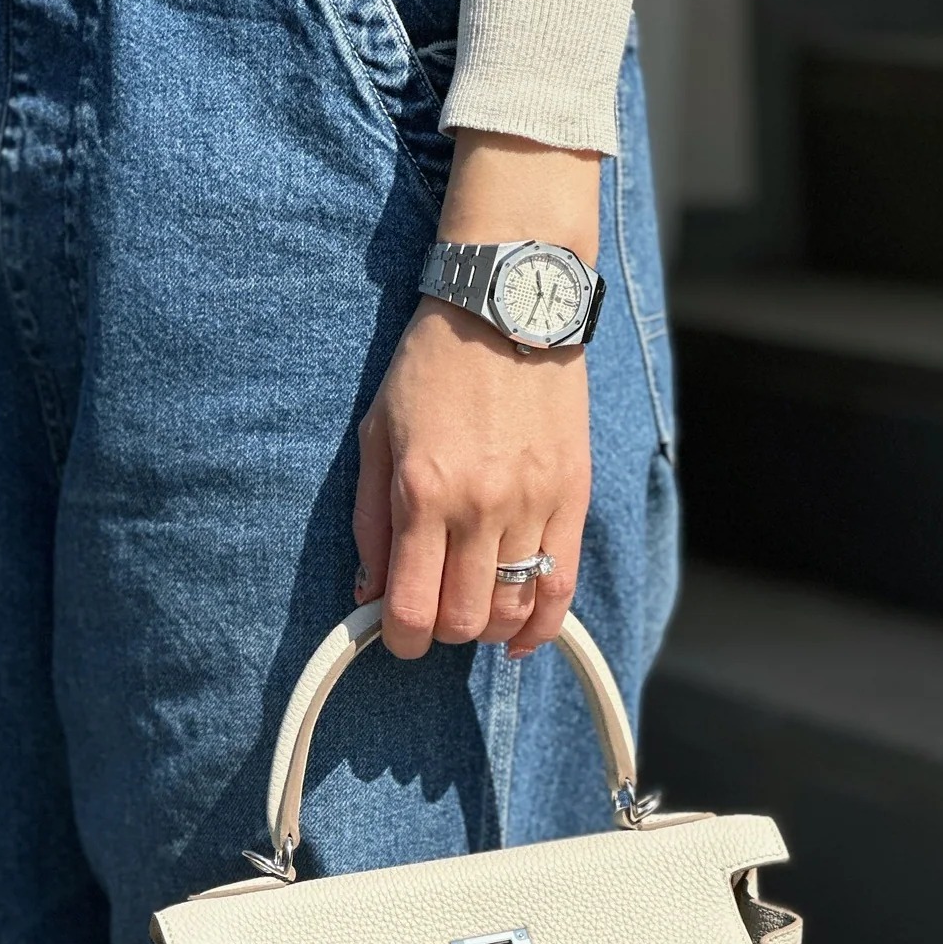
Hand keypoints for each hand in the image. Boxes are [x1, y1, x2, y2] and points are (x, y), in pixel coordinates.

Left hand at [354, 132, 600, 660]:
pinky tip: (520, 634)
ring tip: (473, 607)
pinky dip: (541, 625)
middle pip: (464, 622)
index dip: (398, 639)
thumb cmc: (433, 365)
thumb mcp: (376, 435)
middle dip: (441, 632)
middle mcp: (480, 506)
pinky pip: (563, 585)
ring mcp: (533, 503)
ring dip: (488, 627)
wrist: (508, 304)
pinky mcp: (572, 496)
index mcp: (423, 492)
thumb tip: (370, 594)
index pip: (411, 609)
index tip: (394, 634)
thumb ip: (370, 521)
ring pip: (514, 611)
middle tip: (432, 609)